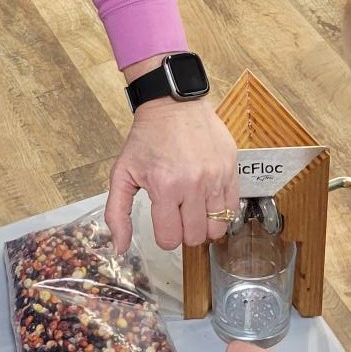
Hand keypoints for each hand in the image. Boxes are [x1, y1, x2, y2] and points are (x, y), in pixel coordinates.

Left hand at [104, 95, 237, 251]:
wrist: (173, 103)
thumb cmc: (147, 137)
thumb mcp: (122, 173)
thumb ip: (117, 214)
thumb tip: (119, 248)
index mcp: (164, 187)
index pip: (170, 239)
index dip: (165, 236)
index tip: (163, 221)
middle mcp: (193, 184)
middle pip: (195, 237)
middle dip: (184, 232)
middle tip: (179, 215)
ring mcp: (215, 176)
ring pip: (217, 228)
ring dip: (204, 224)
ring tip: (195, 208)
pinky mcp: (231, 168)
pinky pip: (233, 208)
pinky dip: (221, 212)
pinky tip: (209, 200)